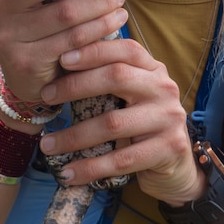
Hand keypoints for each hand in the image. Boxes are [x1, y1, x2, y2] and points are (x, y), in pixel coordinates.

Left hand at [38, 39, 205, 204]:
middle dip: (76, 86)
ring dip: (74, 136)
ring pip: (113, 123)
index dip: (94, 51)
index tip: (62, 59)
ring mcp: (169, 118)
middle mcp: (164, 88)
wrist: (177, 165)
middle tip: (46, 96)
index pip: (126, 50)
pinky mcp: (169, 149)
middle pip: (117, 77)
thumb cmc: (142, 124)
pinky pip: (121, 159)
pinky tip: (69, 174)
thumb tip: (61, 64)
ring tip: (46, 144)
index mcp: (154, 69)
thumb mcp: (133, 96)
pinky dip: (90, 168)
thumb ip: (110, 79)